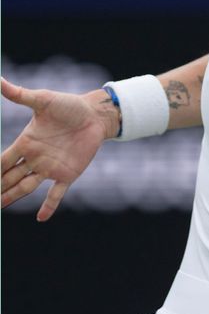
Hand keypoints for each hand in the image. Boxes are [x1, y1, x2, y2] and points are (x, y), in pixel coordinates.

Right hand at [0, 78, 117, 220]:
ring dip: (13, 198)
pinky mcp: (68, 174)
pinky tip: (42, 218)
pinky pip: (56, 193)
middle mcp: (34, 159)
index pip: (1, 161)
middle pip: (9, 178)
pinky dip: (50, 205)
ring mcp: (50, 168)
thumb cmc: (68, 106)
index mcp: (25, 143)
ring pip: (26, 188)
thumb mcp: (42, 101)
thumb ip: (20, 95)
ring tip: (0, 207)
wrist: (94, 115)